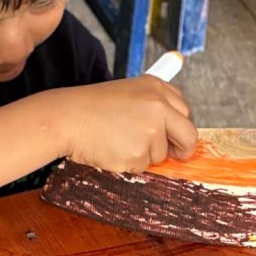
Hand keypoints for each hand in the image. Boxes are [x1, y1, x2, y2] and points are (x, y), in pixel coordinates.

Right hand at [58, 76, 197, 171]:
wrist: (67, 119)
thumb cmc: (92, 108)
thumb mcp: (127, 94)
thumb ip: (152, 107)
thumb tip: (173, 130)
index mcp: (156, 88)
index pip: (185, 111)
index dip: (181, 127)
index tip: (178, 136)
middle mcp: (159, 107)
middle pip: (188, 135)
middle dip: (183, 149)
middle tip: (176, 155)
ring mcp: (151, 132)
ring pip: (160, 155)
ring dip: (144, 155)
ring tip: (118, 141)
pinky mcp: (139, 154)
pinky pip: (142, 167)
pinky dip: (128, 163)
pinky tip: (112, 149)